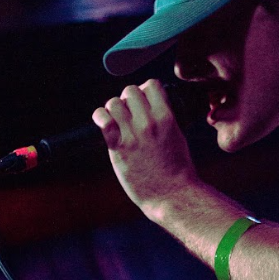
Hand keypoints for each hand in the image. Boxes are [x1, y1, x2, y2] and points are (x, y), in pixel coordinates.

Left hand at [92, 79, 196, 216]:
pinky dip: (101, 118)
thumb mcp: (178, 137)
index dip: (146, 90)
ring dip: (114, 109)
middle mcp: (149, 123)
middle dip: (128, 99)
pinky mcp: (119, 148)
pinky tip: (105, 124)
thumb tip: (150, 106)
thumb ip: (165, 119)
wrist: (172, 195)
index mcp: (167, 118)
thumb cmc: (178, 169)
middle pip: (130, 91)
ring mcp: (133, 135)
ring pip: (113, 103)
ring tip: (118, 121)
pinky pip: (103, 120)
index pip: (151, 85)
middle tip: (130, 113)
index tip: (145, 101)